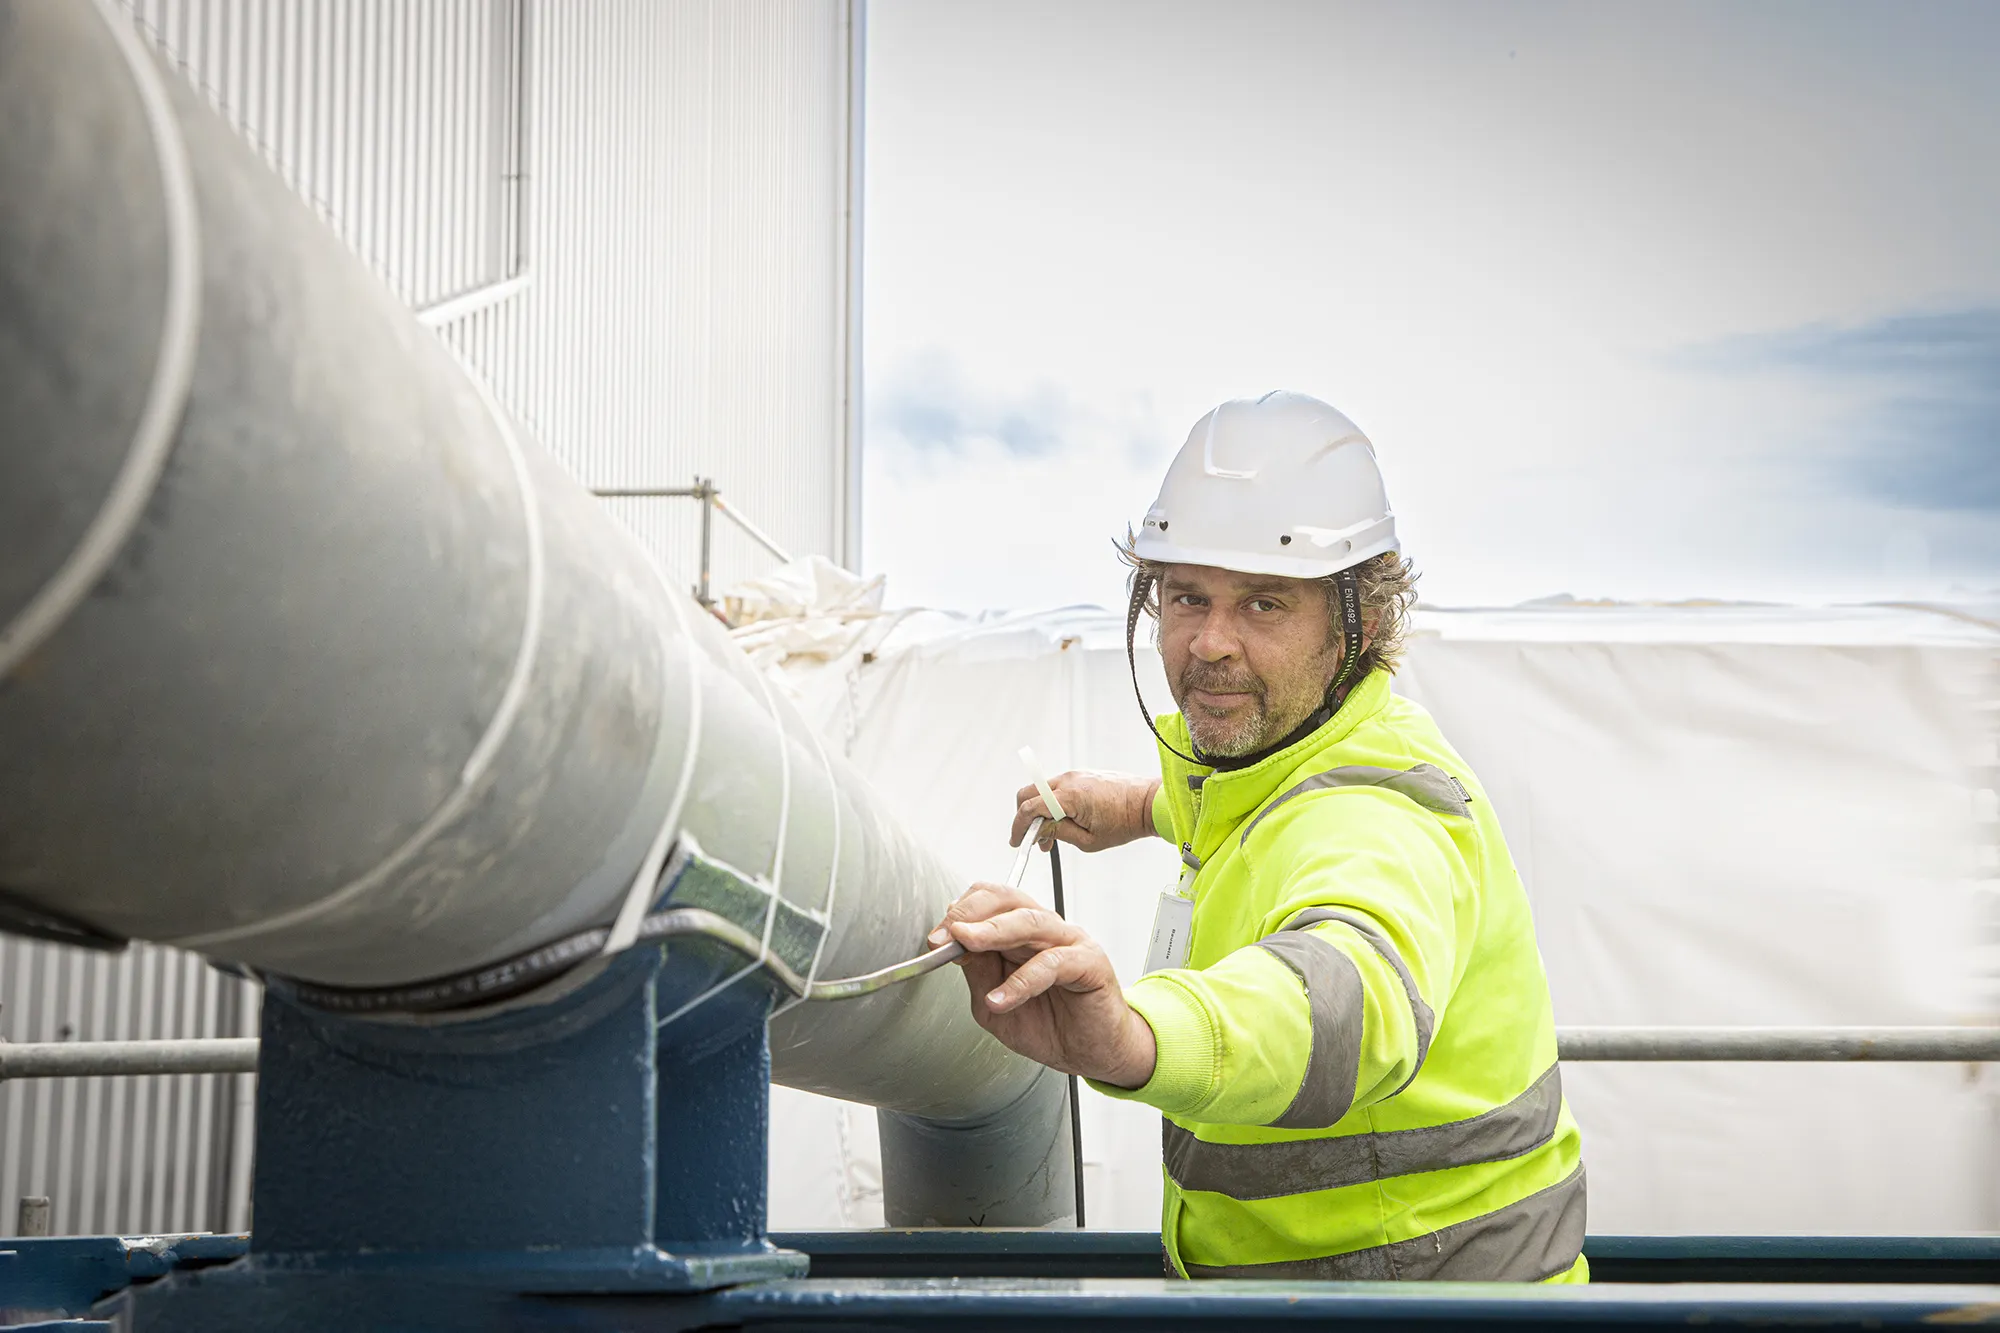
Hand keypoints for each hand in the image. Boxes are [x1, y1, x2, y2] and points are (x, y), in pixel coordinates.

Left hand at [928, 883, 1156, 1087]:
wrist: (1091, 1055)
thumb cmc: (1049, 1027)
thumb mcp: (995, 1006)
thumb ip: (978, 973)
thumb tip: (953, 944)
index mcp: (1023, 933)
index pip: (990, 902)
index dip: (960, 913)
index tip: (935, 938)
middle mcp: (1046, 930)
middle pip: (1008, 900)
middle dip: (971, 913)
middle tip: (946, 934)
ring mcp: (1070, 942)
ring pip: (1030, 921)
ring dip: (993, 931)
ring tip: (965, 942)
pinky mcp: (1090, 963)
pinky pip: (1053, 963)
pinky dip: (1022, 980)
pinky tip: (1001, 998)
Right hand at [1010, 770, 1162, 852]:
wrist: (1148, 803)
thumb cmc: (1126, 821)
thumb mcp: (1089, 841)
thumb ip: (1059, 833)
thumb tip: (1039, 832)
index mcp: (1069, 796)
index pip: (1030, 807)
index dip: (1019, 826)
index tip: (1017, 840)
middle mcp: (1069, 780)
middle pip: (1029, 793)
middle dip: (1025, 816)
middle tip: (1035, 838)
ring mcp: (1075, 775)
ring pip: (1043, 791)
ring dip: (1041, 811)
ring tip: (1054, 835)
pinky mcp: (1082, 775)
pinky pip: (1058, 788)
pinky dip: (1053, 803)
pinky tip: (1064, 821)